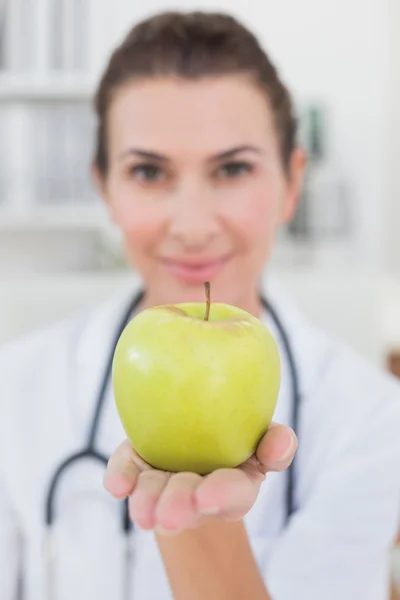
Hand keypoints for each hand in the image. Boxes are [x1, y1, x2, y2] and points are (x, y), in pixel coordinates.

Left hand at [104, 423, 296, 534]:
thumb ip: (276, 442)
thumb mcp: (263, 438)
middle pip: (189, 502)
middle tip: (171, 513)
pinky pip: (127, 475)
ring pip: (155, 495)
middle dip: (179, 505)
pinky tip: (117, 484)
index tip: (206, 495)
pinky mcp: (138, 470)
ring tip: (143, 511)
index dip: (221, 495)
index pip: (234, 493)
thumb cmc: (237, 439)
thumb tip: (280, 442)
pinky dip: (120, 477)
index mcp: (235, 486)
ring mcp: (165, 484)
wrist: (198, 437)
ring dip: (148, 500)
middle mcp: (197, 493)